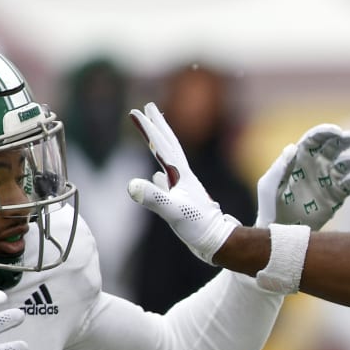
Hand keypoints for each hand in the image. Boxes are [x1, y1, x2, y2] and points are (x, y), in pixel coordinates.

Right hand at [126, 102, 240, 262]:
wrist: (218, 243)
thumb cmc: (199, 228)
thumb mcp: (174, 211)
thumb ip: (154, 198)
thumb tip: (131, 185)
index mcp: (181, 176)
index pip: (162, 146)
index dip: (149, 128)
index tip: (136, 111)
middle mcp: (184, 178)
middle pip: (169, 145)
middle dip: (158, 126)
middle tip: (147, 107)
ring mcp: (184, 189)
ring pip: (169, 161)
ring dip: (159, 146)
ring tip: (152, 137)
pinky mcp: (184, 201)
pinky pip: (169, 182)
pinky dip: (161, 174)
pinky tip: (157, 175)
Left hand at [255, 124, 349, 228]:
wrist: (281, 229)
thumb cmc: (270, 205)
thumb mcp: (269, 185)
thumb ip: (280, 167)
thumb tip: (292, 147)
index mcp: (300, 158)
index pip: (315, 139)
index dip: (327, 132)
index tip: (338, 132)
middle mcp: (316, 165)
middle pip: (335, 146)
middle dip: (347, 140)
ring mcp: (328, 180)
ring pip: (346, 165)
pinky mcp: (336, 196)